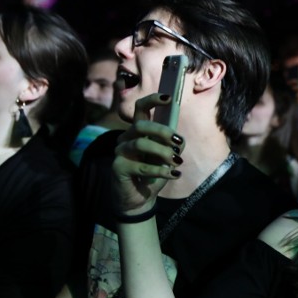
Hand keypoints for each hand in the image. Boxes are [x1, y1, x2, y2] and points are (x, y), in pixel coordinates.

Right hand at [111, 93, 184, 214]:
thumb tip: (179, 141)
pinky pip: (142, 166)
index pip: (140, 109)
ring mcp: (120, 152)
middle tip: (178, 143)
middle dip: (162, 132)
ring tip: (177, 162)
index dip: (153, 100)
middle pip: (141, 125)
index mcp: (138, 131)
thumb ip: (172, 146)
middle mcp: (126, 138)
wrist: (139, 199)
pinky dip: (160, 171)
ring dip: (162, 152)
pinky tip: (174, 175)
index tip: (169, 98)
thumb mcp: (167, 158)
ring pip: (140, 144)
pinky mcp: (118, 167)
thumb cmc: (153, 174)